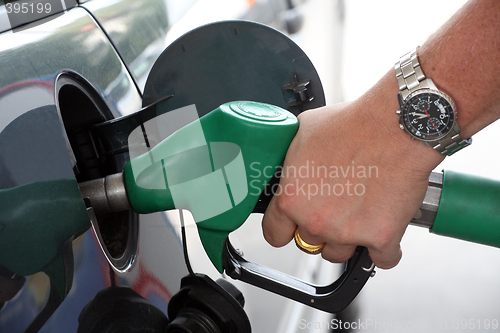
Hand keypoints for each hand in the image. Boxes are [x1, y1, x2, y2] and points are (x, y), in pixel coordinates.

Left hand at [262, 71, 443, 268]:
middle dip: (319, 228)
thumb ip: (290, 158)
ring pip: (340, 254)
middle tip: (334, 205)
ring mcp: (349, 233)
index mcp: (292, 199)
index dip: (283, 228)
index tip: (291, 226)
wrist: (396, 126)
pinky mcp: (382, 237)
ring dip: (348, 238)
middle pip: (309, 243)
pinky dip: (384, 248)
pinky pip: (382, 259)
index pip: (275, 234)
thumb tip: (287, 162)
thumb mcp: (303, 132)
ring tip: (359, 210)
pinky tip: (384, 228)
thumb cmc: (354, 124)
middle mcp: (316, 220)